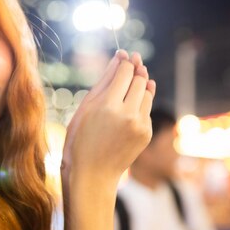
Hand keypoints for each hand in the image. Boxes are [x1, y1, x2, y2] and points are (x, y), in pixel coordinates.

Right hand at [61, 50, 155, 183]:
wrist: (92, 174)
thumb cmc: (81, 138)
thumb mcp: (86, 107)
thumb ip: (105, 80)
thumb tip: (120, 56)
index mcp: (107, 106)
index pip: (125, 72)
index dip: (126, 61)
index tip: (125, 55)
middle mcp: (127, 115)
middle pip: (140, 79)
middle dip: (137, 69)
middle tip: (133, 61)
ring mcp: (140, 126)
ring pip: (148, 93)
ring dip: (141, 85)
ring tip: (130, 83)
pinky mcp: (147, 134)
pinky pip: (147, 110)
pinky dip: (140, 104)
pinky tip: (129, 106)